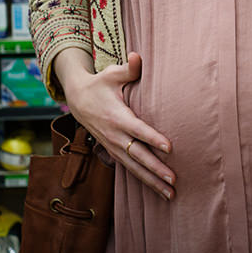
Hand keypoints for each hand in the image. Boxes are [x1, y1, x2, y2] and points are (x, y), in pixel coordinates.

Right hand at [56, 49, 175, 199]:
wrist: (77, 98)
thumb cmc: (101, 83)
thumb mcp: (112, 73)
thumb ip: (128, 68)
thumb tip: (137, 57)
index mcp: (117, 116)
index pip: (138, 130)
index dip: (153, 138)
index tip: (170, 148)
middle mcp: (115, 135)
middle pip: (138, 155)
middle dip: (156, 169)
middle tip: (174, 180)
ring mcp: (113, 146)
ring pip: (134, 168)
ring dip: (152, 182)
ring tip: (171, 195)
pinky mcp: (113, 151)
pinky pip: (129, 169)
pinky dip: (143, 181)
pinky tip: (158, 191)